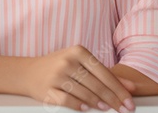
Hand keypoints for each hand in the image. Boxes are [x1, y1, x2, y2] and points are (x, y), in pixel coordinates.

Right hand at [20, 46, 136, 111]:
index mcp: (78, 51)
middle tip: (124, 109)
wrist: (27, 72)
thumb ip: (104, 73)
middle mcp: (67, 61)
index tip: (130, 101)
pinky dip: (79, 105)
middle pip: (96, 84)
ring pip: (84, 93)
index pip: (104, 73)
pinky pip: (67, 100)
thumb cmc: (58, 66)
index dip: (119, 89)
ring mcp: (57, 75)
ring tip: (107, 108)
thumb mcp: (81, 63)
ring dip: (98, 103)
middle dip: (113, 99)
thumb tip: (130, 86)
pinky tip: (87, 108)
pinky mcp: (48, 89)